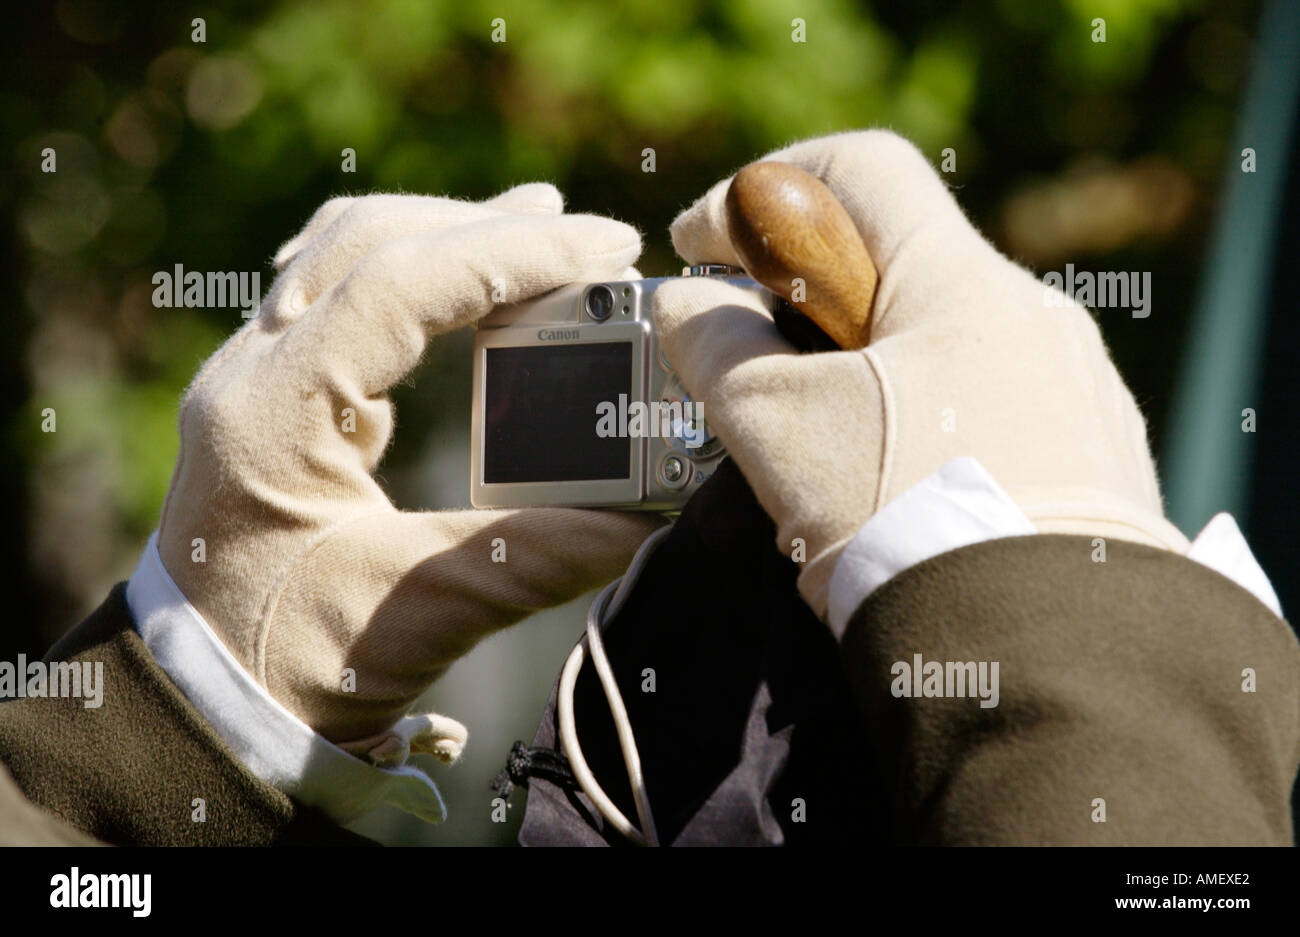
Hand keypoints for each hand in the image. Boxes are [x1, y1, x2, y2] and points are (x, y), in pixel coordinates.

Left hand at [158, 185, 662, 749]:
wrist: (199, 698)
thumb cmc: (283, 664)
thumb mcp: (416, 615)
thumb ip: (531, 560)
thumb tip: (641, 519)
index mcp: (274, 413)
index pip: (400, 285)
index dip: (513, 255)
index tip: (609, 250)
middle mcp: (253, 372)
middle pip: (369, 239)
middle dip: (489, 227)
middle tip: (594, 238)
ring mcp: (257, 377)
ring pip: (347, 253)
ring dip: (447, 234)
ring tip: (538, 225)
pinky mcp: (278, 396)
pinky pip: (341, 293)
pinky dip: (416, 272)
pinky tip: (464, 289)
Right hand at [653, 130, 1187, 617]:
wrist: (1042, 658)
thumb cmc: (904, 525)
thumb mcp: (775, 428)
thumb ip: (713, 348)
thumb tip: (686, 305)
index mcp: (961, 283)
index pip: (856, 167)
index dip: (760, 189)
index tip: (703, 248)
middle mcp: (1032, 316)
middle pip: (895, 264)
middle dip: (805, 305)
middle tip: (752, 368)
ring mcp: (1074, 386)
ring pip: (942, 343)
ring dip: (867, 372)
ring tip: (823, 454)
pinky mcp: (1093, 455)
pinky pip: (992, 406)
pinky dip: (930, 423)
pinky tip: (902, 493)